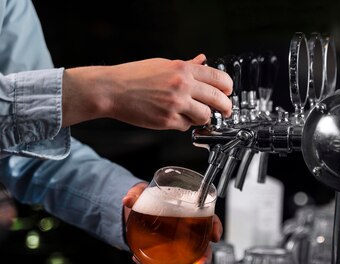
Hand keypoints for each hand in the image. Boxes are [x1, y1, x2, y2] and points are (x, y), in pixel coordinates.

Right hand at [62, 54, 232, 130]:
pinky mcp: (167, 121)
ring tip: (194, 115)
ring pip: (205, 116)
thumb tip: (203, 61)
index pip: (219, 79)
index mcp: (183, 69)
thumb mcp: (163, 64)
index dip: (227, 88)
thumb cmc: (134, 76)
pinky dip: (184, 124)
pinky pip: (186, 126)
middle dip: (225, 107)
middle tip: (225, 110)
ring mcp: (176, 104)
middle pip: (218, 100)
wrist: (112, 90)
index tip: (227, 93)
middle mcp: (182, 86)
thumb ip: (187, 66)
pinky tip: (175, 117)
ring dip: (203, 118)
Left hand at [122, 183, 222, 263]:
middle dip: (203, 258)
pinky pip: (171, 263)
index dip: (215, 227)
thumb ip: (137, 194)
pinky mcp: (168, 251)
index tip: (215, 237)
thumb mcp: (142, 193)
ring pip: (190, 258)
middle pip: (203, 244)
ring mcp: (180, 242)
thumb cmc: (148, 198)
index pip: (209, 217)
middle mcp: (189, 228)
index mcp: (189, 209)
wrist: (136, 211)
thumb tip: (128, 199)